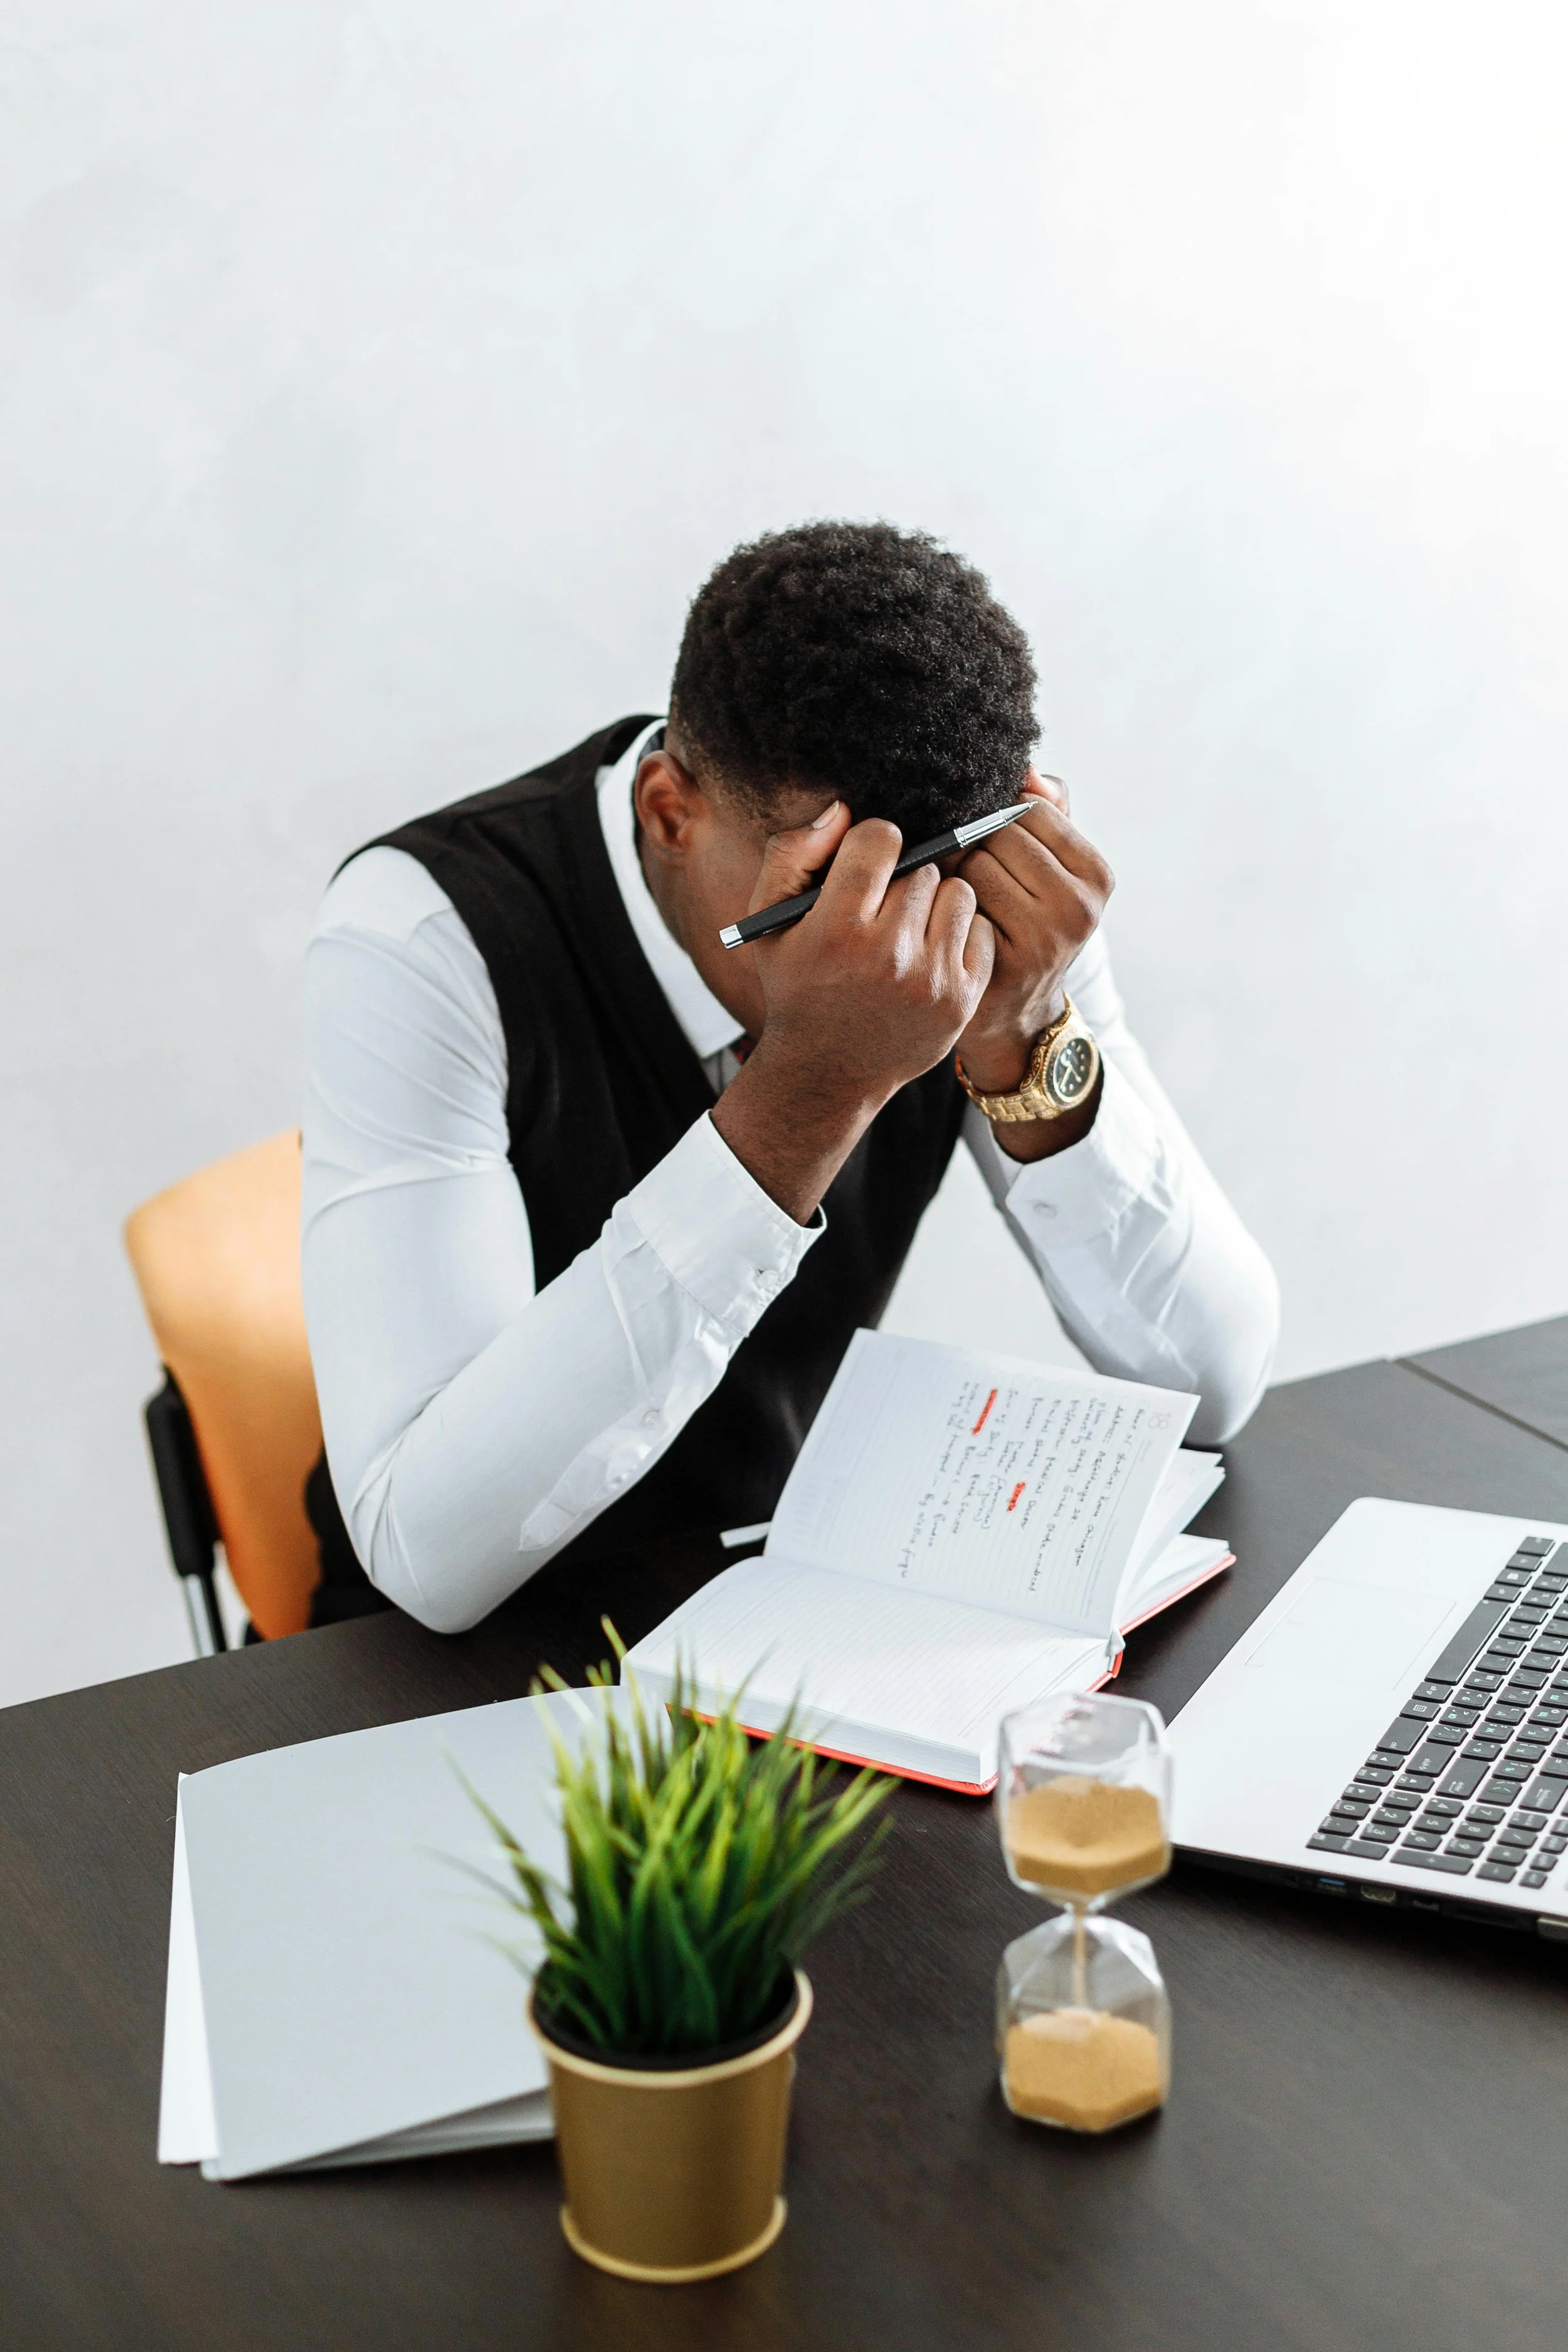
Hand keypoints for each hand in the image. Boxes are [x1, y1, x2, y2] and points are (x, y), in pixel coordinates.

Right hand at [711, 803, 994, 1220]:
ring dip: (936, 902)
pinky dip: (960, 934)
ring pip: (957, 892)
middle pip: (923, 866)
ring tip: (909, 928)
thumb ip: (792, 854)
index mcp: (837, 929)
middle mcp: (888, 954)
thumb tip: (844, 811)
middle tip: (883, 909)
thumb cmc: (797, 987)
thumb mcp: (768, 923)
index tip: (864, 868)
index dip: (871, 846)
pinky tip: (930, 952)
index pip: (881, 838)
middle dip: (902, 879)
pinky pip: (981, 929)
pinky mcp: (962, 998)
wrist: (827, 1073)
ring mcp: (931, 980)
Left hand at [955, 770, 1113, 1111]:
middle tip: (964, 869)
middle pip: (998, 834)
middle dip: (972, 844)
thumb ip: (1048, 810)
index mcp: (1097, 875)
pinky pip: (955, 905)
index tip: (988, 841)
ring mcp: (1044, 941)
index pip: (1030, 808)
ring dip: (953, 874)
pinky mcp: (1003, 966)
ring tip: (957, 896)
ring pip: (973, 865)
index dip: (997, 818)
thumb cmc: (1026, 925)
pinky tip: (947, 922)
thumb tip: (1027, 766)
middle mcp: (1079, 908)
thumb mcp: (1052, 868)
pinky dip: (943, 906)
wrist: (1014, 1015)